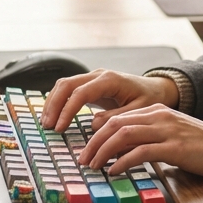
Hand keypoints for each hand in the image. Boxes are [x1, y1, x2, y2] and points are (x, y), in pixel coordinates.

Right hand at [41, 68, 178, 131]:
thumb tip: (93, 124)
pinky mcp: (90, 84)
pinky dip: (58, 100)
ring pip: (64, 84)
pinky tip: (54, 115)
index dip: (67, 110)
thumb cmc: (149, 99)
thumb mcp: (138, 111)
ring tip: (47, 123)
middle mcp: (98, 75)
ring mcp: (92, 78)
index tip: (60, 128)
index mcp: (110, 80)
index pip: (80, 93)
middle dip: (54, 105)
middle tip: (47, 126)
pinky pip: (69, 89)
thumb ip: (116, 117)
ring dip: (53, 102)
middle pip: (66, 84)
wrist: (155, 89)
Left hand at [81, 105, 202, 177]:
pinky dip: (123, 161)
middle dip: (94, 142)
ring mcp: (167, 130)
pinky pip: (141, 152)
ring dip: (103, 151)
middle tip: (83, 159)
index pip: (118, 118)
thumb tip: (121, 152)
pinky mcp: (175, 147)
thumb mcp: (171, 135)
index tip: (86, 149)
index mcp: (156, 111)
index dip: (97, 133)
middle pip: (115, 124)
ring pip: (124, 135)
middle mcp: (159, 116)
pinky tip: (115, 171)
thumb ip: (148, 138)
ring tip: (93, 166)